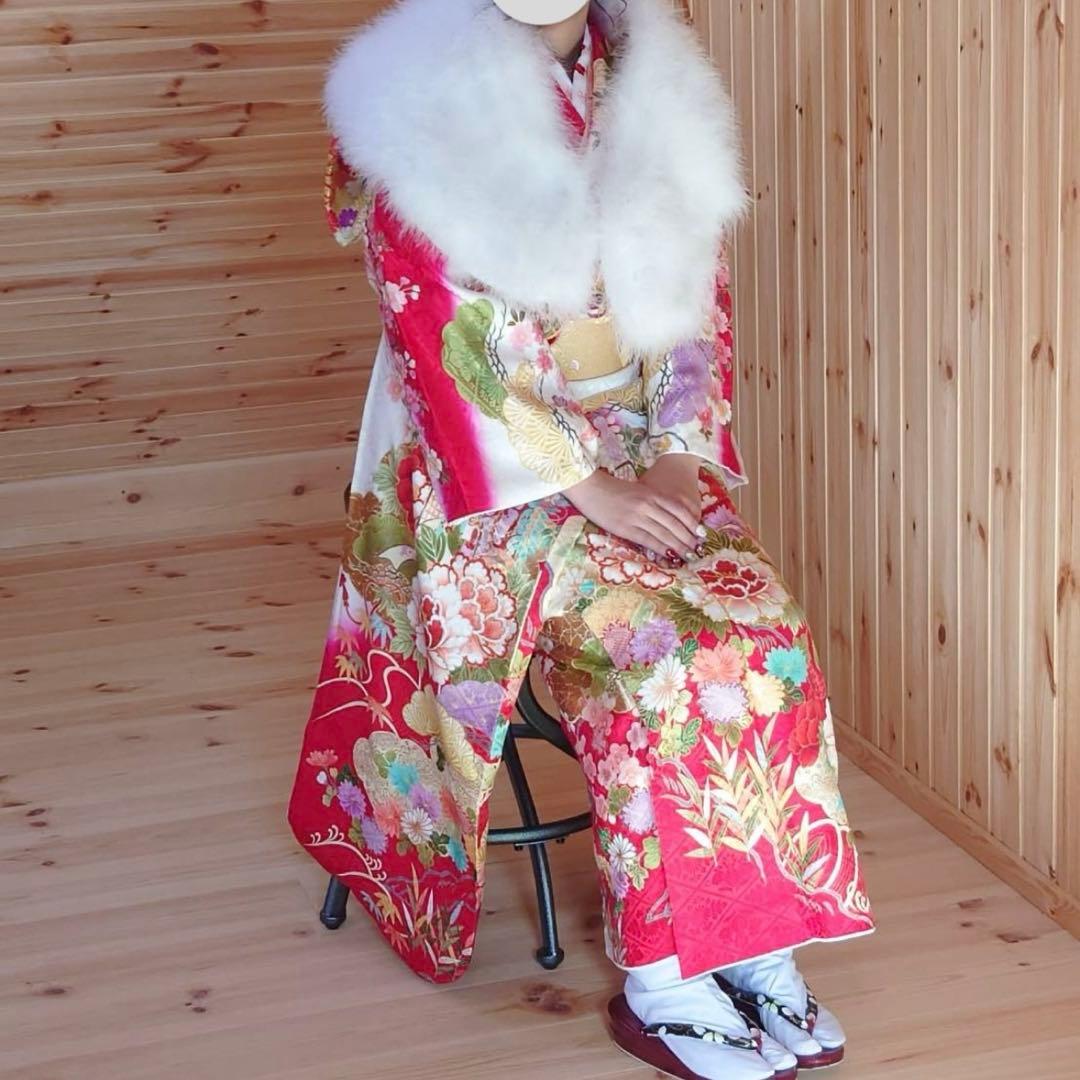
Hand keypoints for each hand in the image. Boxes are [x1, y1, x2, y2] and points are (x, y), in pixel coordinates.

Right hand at [565, 464, 705, 561]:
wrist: (591, 488)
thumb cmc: (614, 490)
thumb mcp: (639, 491)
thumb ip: (654, 502)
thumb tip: (669, 520)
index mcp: (652, 494)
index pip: (679, 510)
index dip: (692, 524)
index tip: (701, 535)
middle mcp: (648, 505)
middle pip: (675, 524)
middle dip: (688, 539)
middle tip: (697, 550)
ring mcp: (637, 517)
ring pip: (664, 534)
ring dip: (678, 547)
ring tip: (688, 556)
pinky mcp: (626, 528)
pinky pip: (648, 540)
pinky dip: (661, 549)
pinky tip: (669, 556)